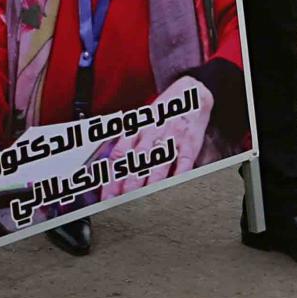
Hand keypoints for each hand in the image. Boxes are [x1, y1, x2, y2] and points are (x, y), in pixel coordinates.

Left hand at [100, 77, 212, 200]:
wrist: (190, 93)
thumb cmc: (162, 112)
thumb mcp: (140, 123)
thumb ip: (127, 144)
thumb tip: (112, 170)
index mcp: (136, 129)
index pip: (119, 157)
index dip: (111, 178)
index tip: (107, 198)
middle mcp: (151, 134)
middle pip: (136, 164)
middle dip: (128, 187)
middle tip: (122, 205)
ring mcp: (171, 138)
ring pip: (157, 165)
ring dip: (149, 185)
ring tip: (143, 203)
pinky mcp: (189, 143)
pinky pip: (182, 162)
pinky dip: (177, 176)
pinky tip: (171, 188)